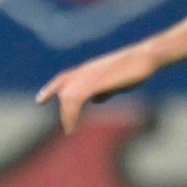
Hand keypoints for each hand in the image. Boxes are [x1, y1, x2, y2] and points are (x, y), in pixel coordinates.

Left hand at [35, 42, 158, 133]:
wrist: (146, 56)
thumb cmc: (135, 68)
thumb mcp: (116, 81)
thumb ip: (104, 89)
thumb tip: (96, 99)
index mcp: (89, 69)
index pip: (64, 78)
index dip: (51, 88)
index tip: (40, 100)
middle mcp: (85, 71)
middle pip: (64, 88)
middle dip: (62, 108)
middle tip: (68, 127)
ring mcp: (88, 75)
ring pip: (67, 97)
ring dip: (67, 115)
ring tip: (70, 129)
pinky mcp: (94, 82)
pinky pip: (74, 100)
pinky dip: (71, 114)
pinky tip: (73, 127)